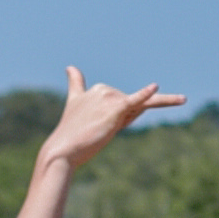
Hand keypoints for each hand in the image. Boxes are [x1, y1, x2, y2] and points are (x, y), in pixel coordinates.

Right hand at [40, 67, 184, 175]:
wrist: (64, 150)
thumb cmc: (74, 135)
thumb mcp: (80, 112)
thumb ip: (83, 92)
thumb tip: (70, 67)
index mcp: (96, 89)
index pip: (119, 102)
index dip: (117, 118)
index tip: (95, 124)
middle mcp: (103, 89)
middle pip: (130, 107)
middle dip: (123, 122)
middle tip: (99, 131)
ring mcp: (109, 97)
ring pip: (136, 110)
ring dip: (126, 123)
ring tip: (102, 130)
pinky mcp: (116, 108)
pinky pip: (137, 100)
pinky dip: (146, 94)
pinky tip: (155, 86)